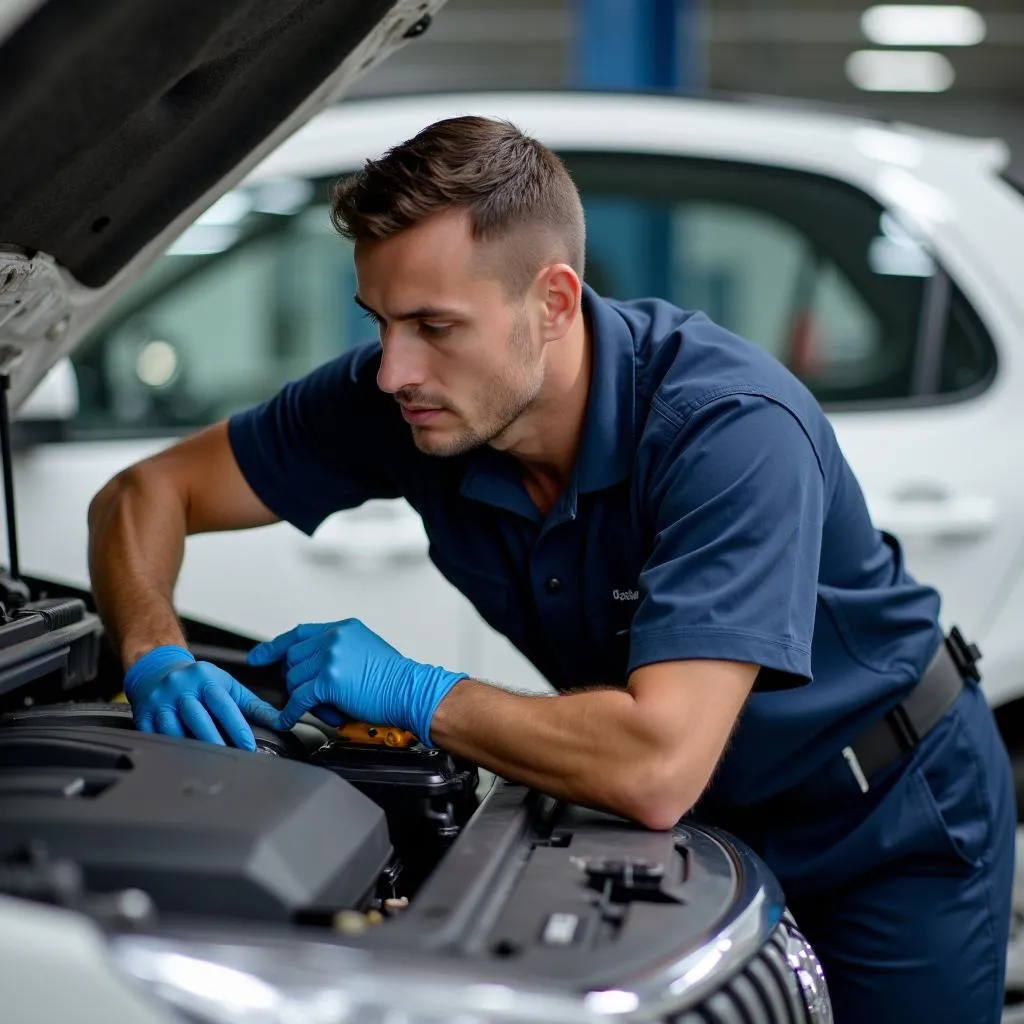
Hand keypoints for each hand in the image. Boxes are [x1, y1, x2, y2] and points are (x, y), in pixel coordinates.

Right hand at [124, 644, 278, 750]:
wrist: (158, 669)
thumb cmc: (198, 680)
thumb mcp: (227, 685)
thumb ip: (253, 704)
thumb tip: (280, 720)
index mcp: (204, 678)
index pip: (223, 704)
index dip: (236, 727)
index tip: (248, 746)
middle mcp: (180, 688)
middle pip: (198, 718)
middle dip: (215, 741)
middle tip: (229, 759)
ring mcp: (160, 702)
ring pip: (174, 731)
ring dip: (190, 749)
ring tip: (205, 764)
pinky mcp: (143, 715)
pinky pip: (155, 737)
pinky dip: (167, 750)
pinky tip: (179, 762)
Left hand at [247, 619, 466, 744]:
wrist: (411, 690)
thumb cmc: (395, 678)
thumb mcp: (365, 650)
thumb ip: (338, 652)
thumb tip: (312, 667)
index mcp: (343, 628)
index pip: (299, 633)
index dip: (275, 647)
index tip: (258, 657)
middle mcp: (334, 638)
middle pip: (293, 660)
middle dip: (297, 681)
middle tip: (314, 697)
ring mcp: (330, 657)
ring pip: (295, 681)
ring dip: (305, 699)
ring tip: (330, 707)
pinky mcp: (328, 681)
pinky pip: (298, 699)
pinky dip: (291, 712)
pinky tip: (289, 719)